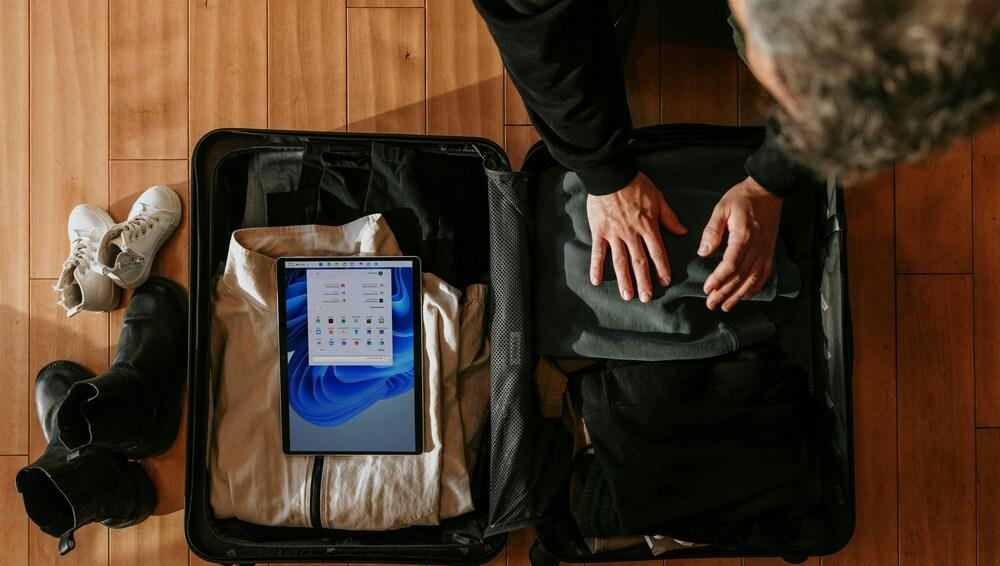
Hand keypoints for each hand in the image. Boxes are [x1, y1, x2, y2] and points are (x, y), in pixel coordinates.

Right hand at [587, 172, 687, 302]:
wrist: (611, 175)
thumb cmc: (636, 185)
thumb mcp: (658, 199)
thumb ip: (669, 218)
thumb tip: (683, 232)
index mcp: (648, 226)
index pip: (657, 252)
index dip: (662, 268)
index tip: (665, 282)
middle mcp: (632, 234)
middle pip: (639, 262)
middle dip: (644, 281)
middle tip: (646, 298)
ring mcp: (614, 234)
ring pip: (620, 261)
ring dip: (624, 280)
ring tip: (627, 296)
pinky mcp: (599, 231)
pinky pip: (598, 252)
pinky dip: (596, 267)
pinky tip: (596, 281)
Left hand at [699, 176, 782, 311]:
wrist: (768, 190)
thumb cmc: (742, 197)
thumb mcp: (722, 208)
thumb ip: (712, 231)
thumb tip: (703, 252)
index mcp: (743, 237)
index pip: (730, 264)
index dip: (718, 279)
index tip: (707, 289)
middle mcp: (756, 247)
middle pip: (740, 276)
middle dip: (725, 293)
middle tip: (711, 304)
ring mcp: (765, 250)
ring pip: (753, 279)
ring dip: (739, 295)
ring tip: (726, 306)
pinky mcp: (770, 250)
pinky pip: (765, 274)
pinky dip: (756, 287)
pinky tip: (746, 296)